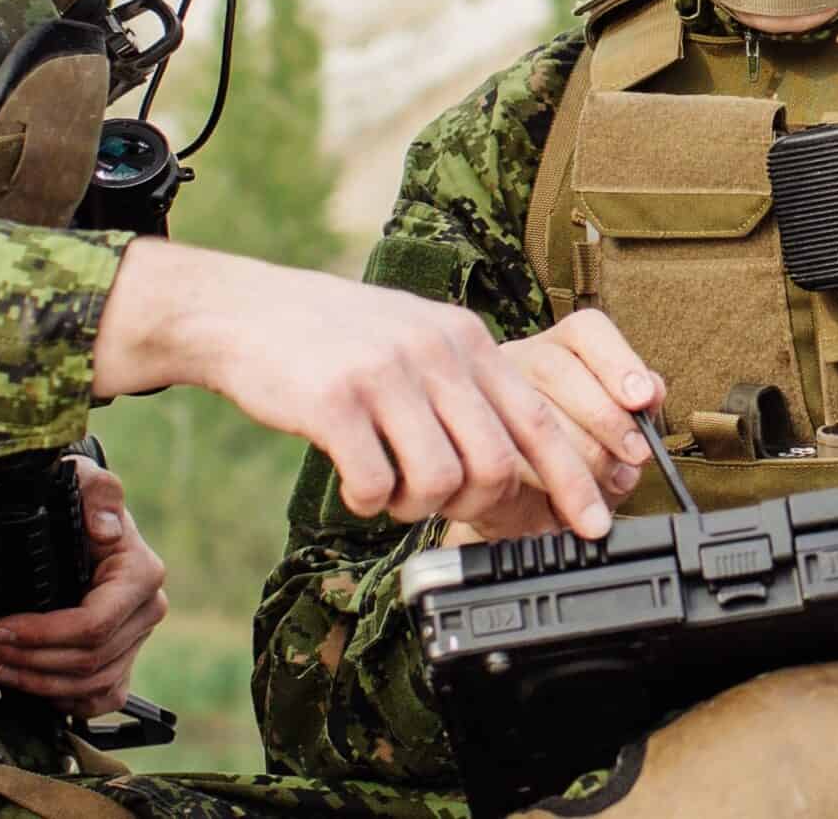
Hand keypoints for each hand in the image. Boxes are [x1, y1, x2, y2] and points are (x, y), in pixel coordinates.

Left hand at [0, 456, 166, 717]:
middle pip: (88, 660)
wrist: (88, 518)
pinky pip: (104, 697)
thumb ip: (99, 492)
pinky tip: (36, 689)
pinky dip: (69, 702)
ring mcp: (139, 636)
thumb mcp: (85, 480)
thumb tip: (105, 529)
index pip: (94, 625)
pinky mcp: (126, 656)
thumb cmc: (81, 500)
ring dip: (39, 683)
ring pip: (92, 683)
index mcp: (141, 573)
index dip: (43, 636)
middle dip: (29, 659)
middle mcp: (147, 608)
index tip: (0, 628)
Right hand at [93, 239, 620, 538]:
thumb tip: (515, 461)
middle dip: (474, 507)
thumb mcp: (417, 338)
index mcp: (464, 339)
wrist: (245, 311)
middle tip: (438, 504)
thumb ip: (466, 387)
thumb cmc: (335, 337)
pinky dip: (370, 503)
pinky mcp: (335, 402)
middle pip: (495, 465)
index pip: (538, 419)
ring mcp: (385, 375)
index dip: (572, 480)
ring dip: (416, 508)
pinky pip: (376, 486)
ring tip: (389, 489)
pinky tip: (355, 485)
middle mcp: (434, 352)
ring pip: (441, 483)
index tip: (592, 525)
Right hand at [442, 311, 665, 543]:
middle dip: (605, 419)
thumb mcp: (619, 436)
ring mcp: (485, 396)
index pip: (586, 331)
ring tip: (604, 486)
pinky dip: (543, 480)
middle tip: (632, 457)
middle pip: (558, 369)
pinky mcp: (468, 441)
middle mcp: (519, 361)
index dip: (617, 361)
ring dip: (579, 455)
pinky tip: (563, 499)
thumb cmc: (580, 465)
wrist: (529, 515)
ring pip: (531, 410)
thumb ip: (639, 410)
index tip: (641, 399)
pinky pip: (506, 453)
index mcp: (559, 349)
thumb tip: (652, 389)